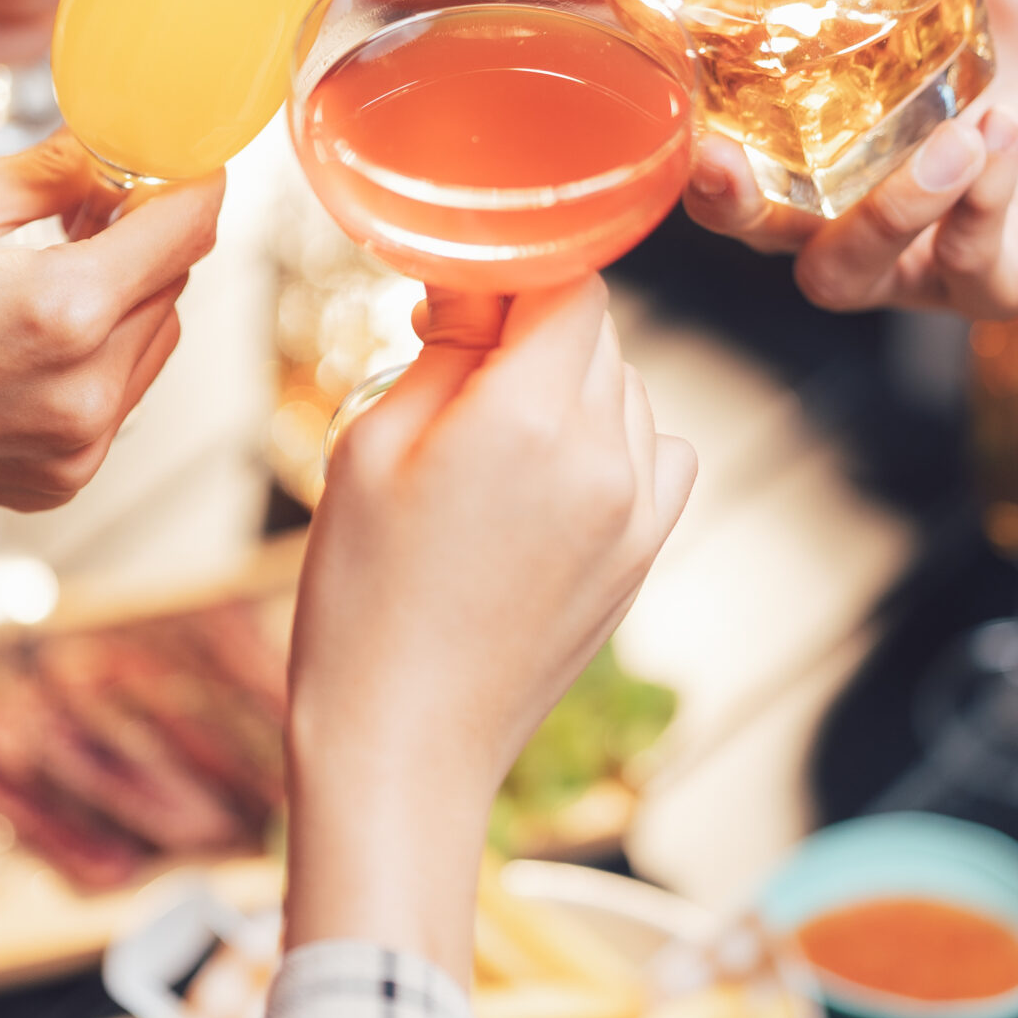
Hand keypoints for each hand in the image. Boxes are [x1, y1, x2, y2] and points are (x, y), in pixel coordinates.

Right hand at [0, 132, 219, 672]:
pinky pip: (120, 391)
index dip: (190, 177)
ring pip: (156, 336)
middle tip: (86, 199)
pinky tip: (24, 329)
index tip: (177, 153)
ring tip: (45, 264)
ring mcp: (79, 445)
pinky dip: (97, 350)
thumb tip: (124, 140)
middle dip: (144, 233)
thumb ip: (56, 168)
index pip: (188, 225)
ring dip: (125, 293)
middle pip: (175, 281)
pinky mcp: (63, 478)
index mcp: (63, 309)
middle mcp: (87, 389)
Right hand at [282, 278, 697, 980]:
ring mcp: (639, 512)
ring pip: (627, 388)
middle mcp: (608, 456)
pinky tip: (545, 477)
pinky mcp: (645, 555)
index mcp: (533, 418)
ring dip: (570, 384)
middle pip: (598, 331)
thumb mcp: (369, 447)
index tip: (458, 292)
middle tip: (449, 366)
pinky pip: (655, 453)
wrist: (404, 747)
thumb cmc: (362, 598)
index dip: (514, 270)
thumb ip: (443, 347)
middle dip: (530, 328)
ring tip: (489, 439)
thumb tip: (478, 282)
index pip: (569, 281)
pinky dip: (612, 442)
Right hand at [684, 0, 1017, 315]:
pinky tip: (1008, 139)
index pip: (716, 135)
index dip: (673, 131)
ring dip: (880, 216)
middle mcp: (852, 184)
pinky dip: (975, 209)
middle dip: (728, 205)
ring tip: (954, 135)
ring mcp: (925, 239)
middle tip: (727, 165)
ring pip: (844, 273)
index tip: (656, 94)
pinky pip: (964, 270)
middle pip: (753, 227)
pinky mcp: (1006, 270)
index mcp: (819, 104)